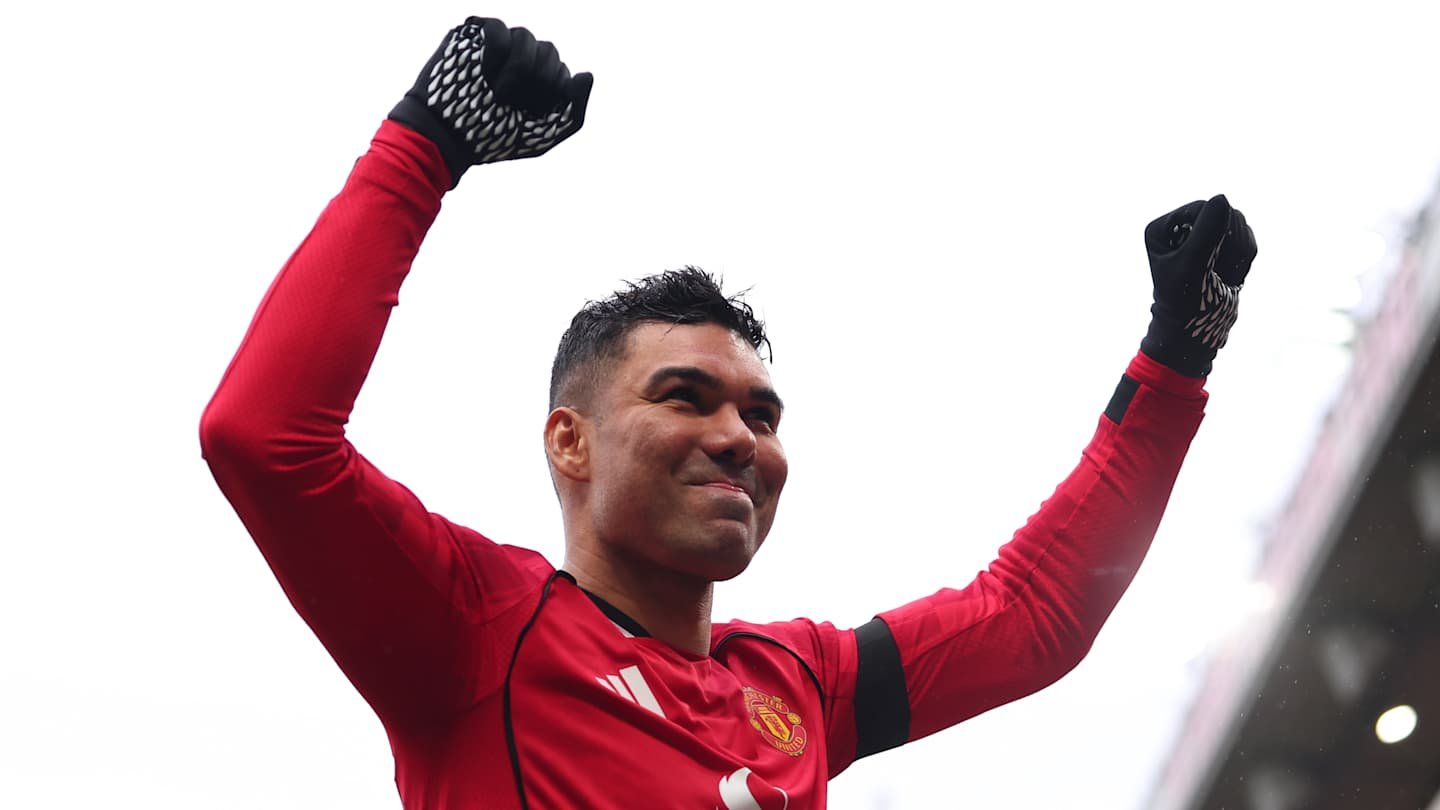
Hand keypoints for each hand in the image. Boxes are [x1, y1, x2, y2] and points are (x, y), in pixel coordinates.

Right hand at [389, 16, 593, 185]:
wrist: (448, 137)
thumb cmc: (495, 139)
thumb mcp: (545, 134)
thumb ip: (574, 108)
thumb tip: (587, 74)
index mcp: (539, 81)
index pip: (561, 72)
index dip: (551, 94)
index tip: (529, 114)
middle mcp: (521, 60)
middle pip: (549, 51)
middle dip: (536, 81)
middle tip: (511, 103)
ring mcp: (497, 46)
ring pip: (526, 36)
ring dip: (517, 69)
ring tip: (498, 92)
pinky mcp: (472, 35)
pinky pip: (499, 28)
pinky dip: (496, 53)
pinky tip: (485, 72)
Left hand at [1139, 194, 1257, 376]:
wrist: (1196, 333)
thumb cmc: (1186, 303)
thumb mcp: (1194, 266)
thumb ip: (1207, 232)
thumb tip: (1222, 198)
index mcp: (1162, 229)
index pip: (1203, 207)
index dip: (1216, 233)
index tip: (1207, 262)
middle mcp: (1181, 228)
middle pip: (1224, 213)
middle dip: (1228, 245)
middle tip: (1215, 273)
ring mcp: (1203, 236)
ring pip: (1240, 225)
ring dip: (1238, 254)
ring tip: (1221, 277)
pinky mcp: (1221, 246)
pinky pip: (1248, 239)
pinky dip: (1245, 260)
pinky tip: (1230, 278)